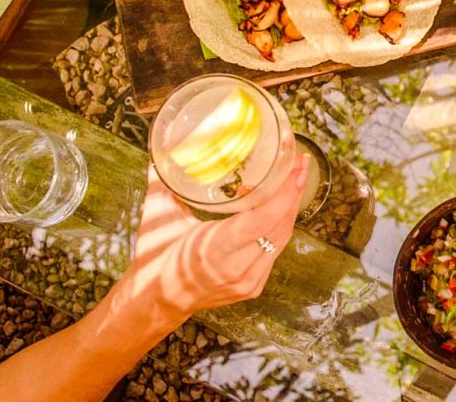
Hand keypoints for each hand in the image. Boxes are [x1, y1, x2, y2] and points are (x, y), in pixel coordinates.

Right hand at [128, 154, 309, 317]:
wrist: (158, 299)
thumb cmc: (155, 256)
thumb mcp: (157, 217)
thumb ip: (161, 184)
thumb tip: (158, 157)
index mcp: (215, 250)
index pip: (263, 221)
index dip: (283, 193)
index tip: (293, 167)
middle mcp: (238, 269)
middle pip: (280, 227)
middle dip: (294, 192)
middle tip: (300, 162)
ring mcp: (249, 281)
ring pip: (282, 239)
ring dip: (291, 207)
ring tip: (295, 177)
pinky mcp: (254, 285)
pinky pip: (275, 250)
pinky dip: (279, 225)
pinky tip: (278, 205)